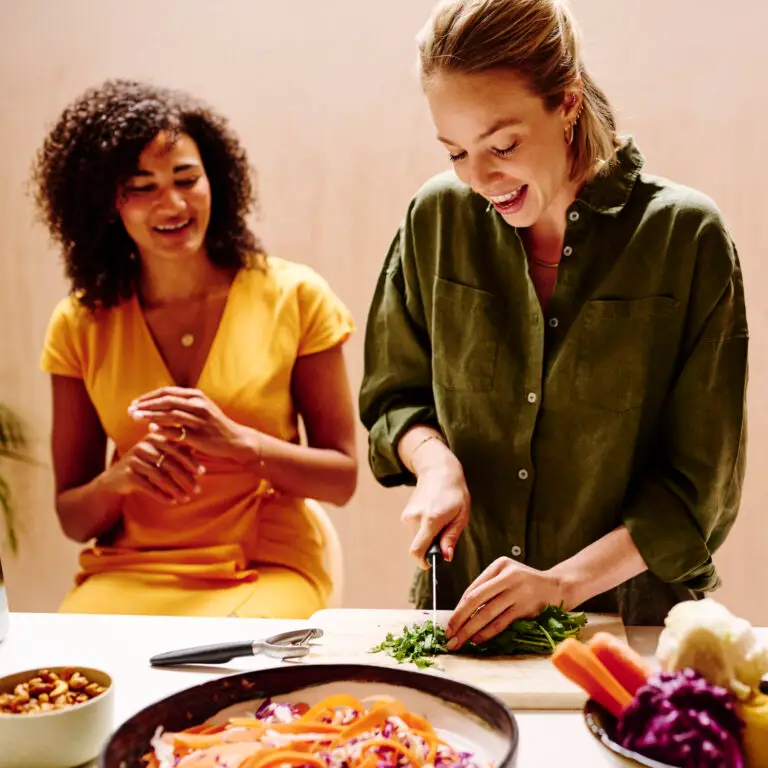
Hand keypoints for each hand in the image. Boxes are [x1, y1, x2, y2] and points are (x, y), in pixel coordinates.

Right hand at [103, 431, 204, 503]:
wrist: (114, 480)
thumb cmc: (143, 465)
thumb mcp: (157, 455)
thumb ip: (174, 450)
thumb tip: (195, 448)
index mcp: (153, 437)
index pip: (177, 448)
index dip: (190, 461)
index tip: (203, 472)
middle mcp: (143, 446)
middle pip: (170, 463)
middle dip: (186, 478)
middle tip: (198, 489)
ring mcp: (134, 460)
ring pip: (161, 477)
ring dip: (176, 489)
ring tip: (187, 499)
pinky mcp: (128, 474)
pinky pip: (149, 487)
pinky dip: (162, 495)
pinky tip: (173, 502)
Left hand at [128, 387, 254, 462]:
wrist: (235, 440)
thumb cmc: (214, 426)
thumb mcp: (201, 410)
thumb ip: (182, 406)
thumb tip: (157, 406)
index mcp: (197, 396)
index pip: (167, 392)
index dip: (149, 397)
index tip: (134, 403)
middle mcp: (198, 405)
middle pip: (166, 401)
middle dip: (146, 405)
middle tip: (130, 410)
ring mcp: (200, 420)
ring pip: (169, 415)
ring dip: (150, 416)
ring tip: (135, 418)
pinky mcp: (200, 435)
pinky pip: (177, 432)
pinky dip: (163, 430)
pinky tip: (151, 430)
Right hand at [401, 457, 469, 568]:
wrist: (439, 471)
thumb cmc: (455, 493)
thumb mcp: (461, 516)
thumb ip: (451, 538)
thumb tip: (445, 557)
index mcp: (430, 520)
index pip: (417, 550)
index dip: (423, 562)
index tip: (432, 563)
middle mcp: (415, 518)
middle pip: (419, 546)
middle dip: (431, 547)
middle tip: (444, 532)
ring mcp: (408, 516)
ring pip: (417, 538)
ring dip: (428, 537)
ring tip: (440, 520)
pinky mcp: (405, 514)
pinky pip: (415, 530)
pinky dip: (423, 529)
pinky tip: (432, 515)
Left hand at [445, 558, 562, 649]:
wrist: (556, 587)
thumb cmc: (525, 582)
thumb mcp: (506, 574)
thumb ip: (488, 586)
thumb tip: (462, 610)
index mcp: (499, 565)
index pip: (473, 589)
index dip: (459, 607)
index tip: (450, 622)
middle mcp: (507, 577)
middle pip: (475, 600)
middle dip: (459, 619)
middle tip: (449, 634)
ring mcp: (517, 592)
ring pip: (486, 614)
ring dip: (470, 630)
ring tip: (459, 641)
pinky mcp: (525, 608)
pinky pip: (501, 623)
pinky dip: (487, 633)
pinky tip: (477, 640)